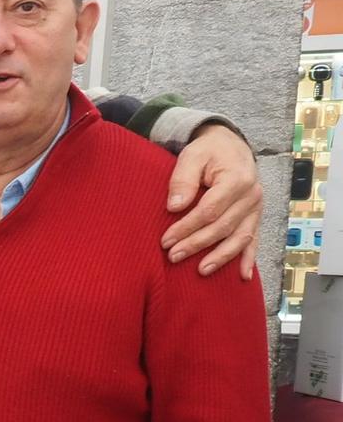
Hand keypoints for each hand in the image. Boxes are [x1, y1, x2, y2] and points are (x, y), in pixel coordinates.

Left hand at [162, 123, 259, 278]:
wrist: (231, 146)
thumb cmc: (208, 151)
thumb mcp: (192, 155)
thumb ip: (183, 179)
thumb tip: (174, 206)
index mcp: (236, 179)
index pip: (209, 210)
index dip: (187, 227)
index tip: (165, 240)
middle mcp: (251, 195)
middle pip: (222, 227)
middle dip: (197, 244)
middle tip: (173, 256)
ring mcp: (256, 208)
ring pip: (240, 237)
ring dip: (220, 257)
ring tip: (201, 270)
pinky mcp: (255, 216)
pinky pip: (254, 240)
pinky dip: (248, 258)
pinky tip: (242, 276)